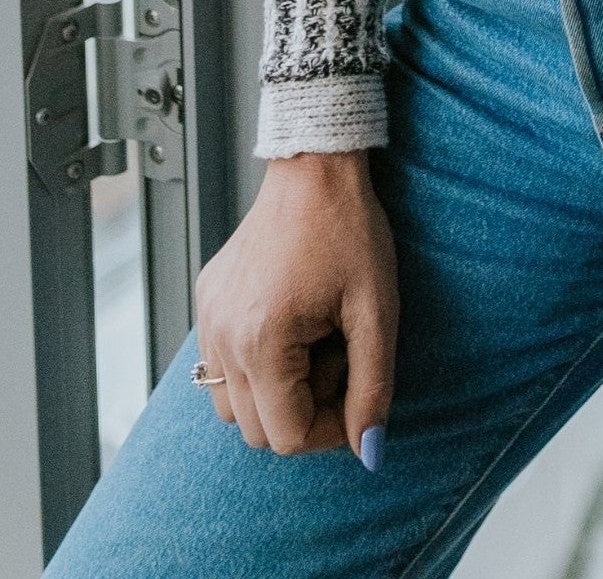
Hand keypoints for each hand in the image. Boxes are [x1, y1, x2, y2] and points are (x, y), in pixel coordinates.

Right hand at [193, 149, 398, 463]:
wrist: (315, 167)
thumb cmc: (350, 229)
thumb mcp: (377, 311)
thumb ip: (373, 388)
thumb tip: (369, 453)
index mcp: (261, 342)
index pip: (288, 437)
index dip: (333, 427)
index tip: (358, 385)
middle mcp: (222, 337)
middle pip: (257, 430)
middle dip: (305, 408)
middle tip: (339, 353)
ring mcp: (207, 319)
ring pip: (233, 405)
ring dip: (276, 391)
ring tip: (315, 339)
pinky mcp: (206, 302)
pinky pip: (221, 365)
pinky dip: (256, 363)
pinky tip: (292, 322)